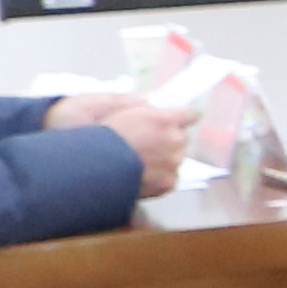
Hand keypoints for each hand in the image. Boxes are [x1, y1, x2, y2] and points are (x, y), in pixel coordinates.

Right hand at [56, 84, 200, 196]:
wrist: (97, 166)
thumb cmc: (105, 135)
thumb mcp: (123, 110)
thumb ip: (144, 108)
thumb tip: (152, 105)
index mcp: (166, 119)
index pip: (189, 114)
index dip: (181, 117)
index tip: (177, 119)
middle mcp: (175, 140)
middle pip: (181, 137)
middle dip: (168, 138)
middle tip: (148, 142)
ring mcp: (173, 162)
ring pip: (175, 158)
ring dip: (164, 158)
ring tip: (139, 160)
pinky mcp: (168, 182)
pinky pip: (169, 177)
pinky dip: (158, 176)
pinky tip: (140, 174)